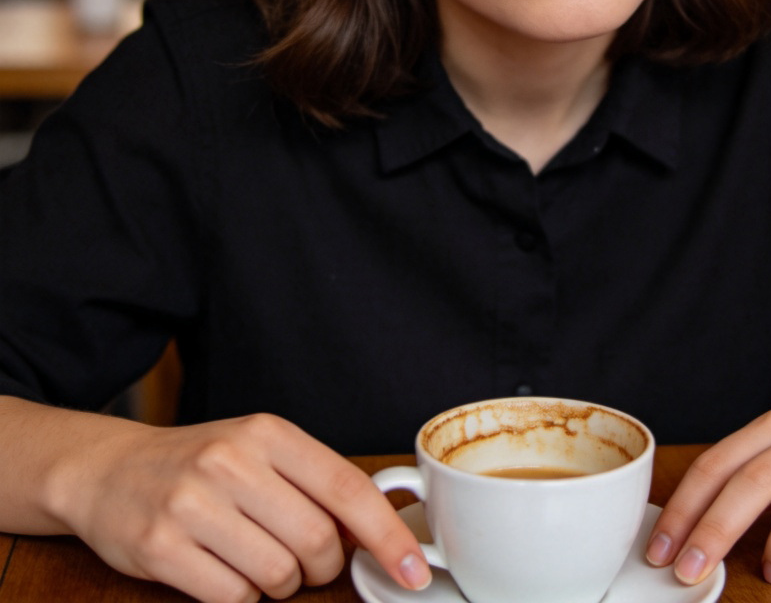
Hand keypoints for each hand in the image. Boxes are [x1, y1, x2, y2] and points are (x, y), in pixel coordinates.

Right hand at [45, 412, 430, 602]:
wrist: (109, 470)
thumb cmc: (202, 462)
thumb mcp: (260, 449)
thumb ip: (315, 481)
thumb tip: (377, 527)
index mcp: (268, 433)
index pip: (346, 488)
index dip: (387, 535)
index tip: (413, 569)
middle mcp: (232, 462)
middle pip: (317, 541)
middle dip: (322, 566)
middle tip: (305, 560)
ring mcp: (193, 504)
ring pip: (278, 575)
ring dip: (280, 584)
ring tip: (257, 559)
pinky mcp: (160, 547)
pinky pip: (232, 598)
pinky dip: (241, 596)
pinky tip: (225, 569)